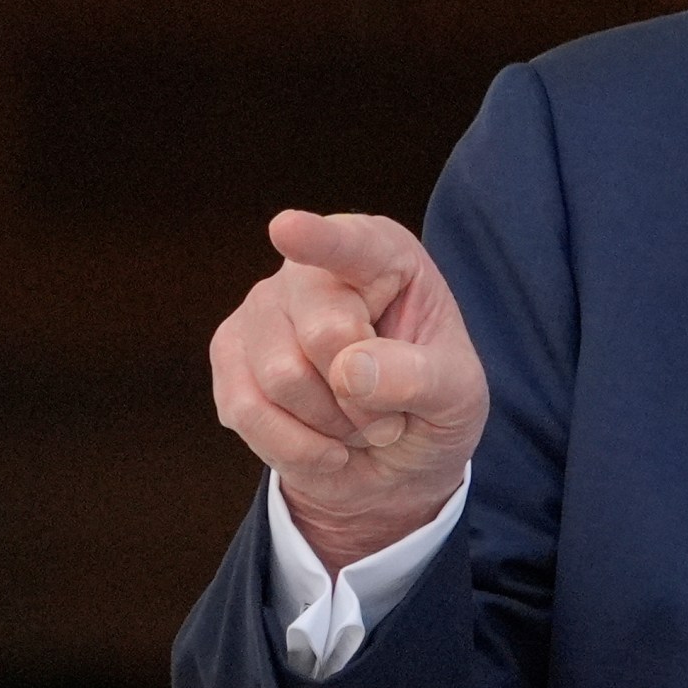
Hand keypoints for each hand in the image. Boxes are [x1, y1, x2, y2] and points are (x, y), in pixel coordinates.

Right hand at [209, 211, 489, 572]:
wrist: (392, 458)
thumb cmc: (430, 406)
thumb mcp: (457, 395)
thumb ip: (419, 378)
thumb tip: (349, 370)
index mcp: (382, 256)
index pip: (351, 246)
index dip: (318, 239)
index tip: (287, 229)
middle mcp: (311, 270)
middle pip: (324, 334)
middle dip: (363, 397)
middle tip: (390, 415)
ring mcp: (262, 309)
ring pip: (282, 377)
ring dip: (332, 424)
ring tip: (358, 423)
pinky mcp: (229, 355)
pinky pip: (246, 411)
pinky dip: (295, 446)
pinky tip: (324, 444)